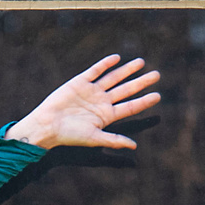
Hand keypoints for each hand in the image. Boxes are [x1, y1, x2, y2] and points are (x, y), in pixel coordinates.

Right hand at [5, 54, 161, 149]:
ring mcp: (91, 91)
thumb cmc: (68, 134)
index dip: (143, 101)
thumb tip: (134, 146)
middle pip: (125, 90)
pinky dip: (105, 64)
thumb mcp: (94, 138)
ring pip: (113, 78)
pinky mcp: (79, 82)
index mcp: (105, 115)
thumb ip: (114, 139)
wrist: (46, 125)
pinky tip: (116, 58)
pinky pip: (95, 71)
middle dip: (141, 83)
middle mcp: (100, 102)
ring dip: (127, 70)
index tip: (158, 96)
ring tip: (141, 62)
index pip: (129, 107)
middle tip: (156, 75)